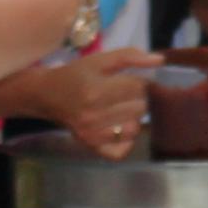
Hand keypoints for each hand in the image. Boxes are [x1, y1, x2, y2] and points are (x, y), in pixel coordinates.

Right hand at [6, 47, 158, 157]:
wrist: (46, 95)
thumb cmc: (76, 75)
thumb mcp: (99, 60)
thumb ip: (129, 57)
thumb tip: (160, 60)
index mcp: (96, 90)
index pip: (139, 87)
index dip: (140, 81)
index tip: (130, 80)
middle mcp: (94, 115)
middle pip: (140, 108)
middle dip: (138, 98)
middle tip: (125, 94)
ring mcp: (93, 134)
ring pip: (135, 128)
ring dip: (134, 118)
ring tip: (122, 109)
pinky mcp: (92, 147)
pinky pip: (121, 150)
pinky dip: (126, 140)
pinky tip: (119, 127)